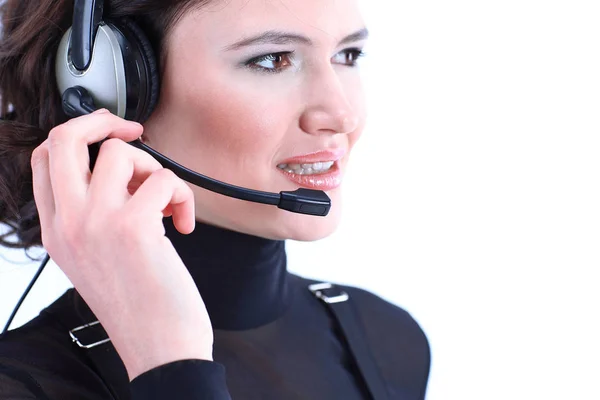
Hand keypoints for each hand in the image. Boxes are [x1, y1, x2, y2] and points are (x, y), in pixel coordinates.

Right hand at [30, 109, 212, 379]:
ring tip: (166, 202)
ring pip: (120, 152)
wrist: (159, 345)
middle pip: (64, 138)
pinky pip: (162, 178)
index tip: (109, 134)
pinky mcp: (133, 227)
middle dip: (104, 120)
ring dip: (155, 169)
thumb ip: (94, 215)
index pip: (43, 159)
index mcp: (56, 230)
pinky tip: (183, 223)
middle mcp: (69, 224)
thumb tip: (123, 172)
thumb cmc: (139, 304)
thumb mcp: (95, 259)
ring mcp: (96, 223)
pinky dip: (183, 194)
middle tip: (136, 130)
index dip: (78, 134)